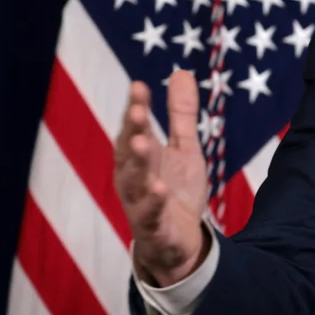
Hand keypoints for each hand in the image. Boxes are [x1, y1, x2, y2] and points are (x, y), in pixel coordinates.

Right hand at [114, 70, 209, 285]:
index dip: (136, 108)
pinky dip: (154, 203)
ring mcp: (140, 203)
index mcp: (139, 157)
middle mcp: (133, 178)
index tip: (139, 85)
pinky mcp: (153, 227)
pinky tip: (160, 190)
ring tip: (145, 144)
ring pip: (134, 182)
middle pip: (130, 152)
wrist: (178, 242)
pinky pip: (150, 215)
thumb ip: (181, 114)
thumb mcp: (184, 149)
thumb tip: (180, 72)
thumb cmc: (175, 190)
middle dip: (132, 131)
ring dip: (138, 164)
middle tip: (135, 110)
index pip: (136, 129)